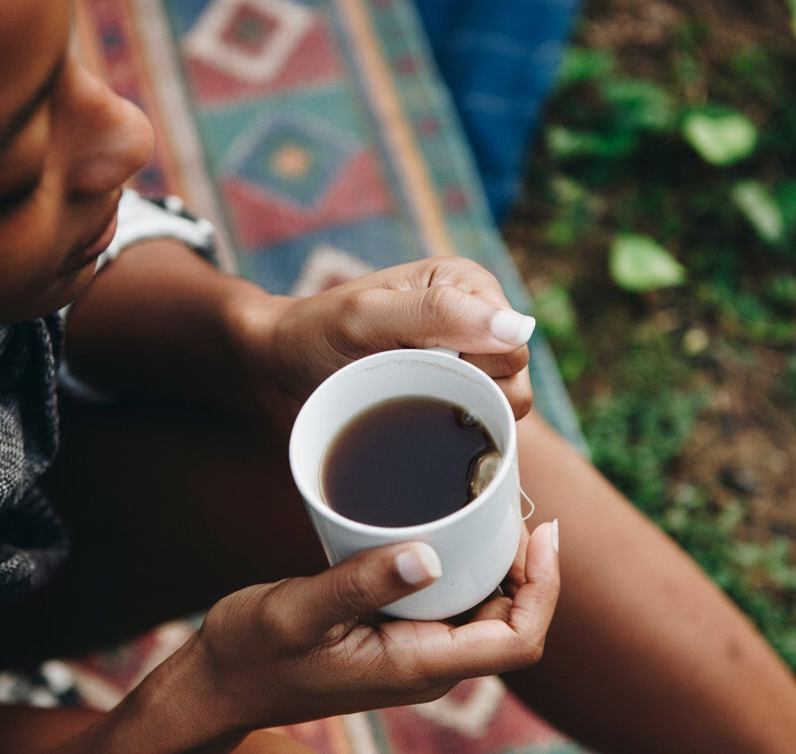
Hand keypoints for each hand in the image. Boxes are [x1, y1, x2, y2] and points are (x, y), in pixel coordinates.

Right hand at [178, 522, 559, 732]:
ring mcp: (415, 655)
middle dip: (529, 567)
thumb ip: (359, 583)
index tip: (541, 529)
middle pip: (513, 623)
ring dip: (499, 566)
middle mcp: (429, 666)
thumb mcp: (296, 611)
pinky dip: (464, 568)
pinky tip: (449, 529)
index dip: (544, 587)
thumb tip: (430, 556)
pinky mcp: (397, 638)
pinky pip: (451, 606)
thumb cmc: (251, 653)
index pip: (519, 641)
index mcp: (418, 667)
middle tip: (514, 500)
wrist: (220, 686)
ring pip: (485, 613)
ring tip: (491, 505)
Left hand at [241, 257, 535, 422]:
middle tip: (407, 384)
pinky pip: (482, 422)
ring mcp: (466, 358)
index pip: (512, 344)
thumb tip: (517, 329)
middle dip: (465, 391)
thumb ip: (437, 315)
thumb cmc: (315, 332)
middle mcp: (475, 317)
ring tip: (407, 400)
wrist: (278, 368)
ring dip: (459, 412)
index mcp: (465, 284)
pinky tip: (418, 421)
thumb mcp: (367, 317)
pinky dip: (455, 428)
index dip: (473, 367)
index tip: (416, 364)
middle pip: (514, 378)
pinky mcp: (453, 392)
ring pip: (504, 407)